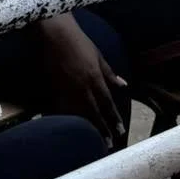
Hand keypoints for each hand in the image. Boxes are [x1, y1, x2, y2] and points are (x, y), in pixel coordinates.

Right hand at [39, 17, 127, 147]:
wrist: (56, 35)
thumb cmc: (80, 43)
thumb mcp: (99, 56)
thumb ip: (110, 73)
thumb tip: (124, 86)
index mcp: (96, 77)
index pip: (107, 103)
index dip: (114, 118)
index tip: (120, 131)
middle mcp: (83, 86)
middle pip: (95, 112)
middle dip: (103, 128)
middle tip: (109, 144)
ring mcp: (68, 89)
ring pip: (80, 114)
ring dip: (87, 127)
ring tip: (93, 140)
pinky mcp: (55, 89)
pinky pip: (63, 109)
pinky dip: (68, 119)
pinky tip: (71, 129)